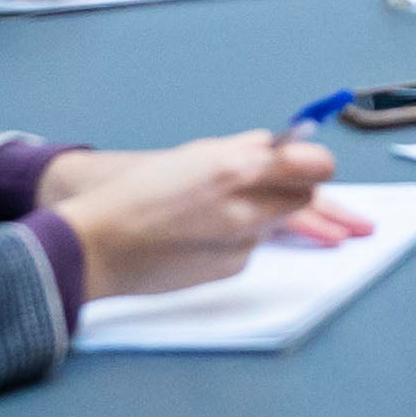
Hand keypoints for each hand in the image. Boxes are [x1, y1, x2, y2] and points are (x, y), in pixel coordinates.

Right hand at [42, 133, 351, 297]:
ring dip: (262, 216)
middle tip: (270, 186)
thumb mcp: (195, 154)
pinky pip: (250, 248)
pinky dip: (236, 239)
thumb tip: (278, 147)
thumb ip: (244, 150)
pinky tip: (200, 235)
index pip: (314, 166)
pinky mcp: (231, 269)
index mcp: (238, 170)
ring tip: (215, 209)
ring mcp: (242, 244)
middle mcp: (247, 208)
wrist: (99, 246)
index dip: (316, 164)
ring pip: (276, 224)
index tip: (313, 164)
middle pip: (307, 200)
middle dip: (294, 191)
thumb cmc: (140, 192)